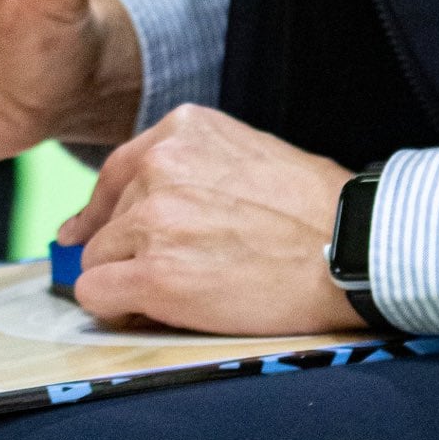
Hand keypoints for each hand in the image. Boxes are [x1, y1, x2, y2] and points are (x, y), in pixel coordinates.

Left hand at [57, 104, 360, 335]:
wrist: (345, 244)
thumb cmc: (311, 205)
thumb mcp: (245, 151)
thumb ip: (192, 165)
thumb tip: (148, 199)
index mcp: (182, 129)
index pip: (117, 171)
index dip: (107, 210)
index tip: (93, 232)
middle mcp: (159, 164)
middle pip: (106, 220)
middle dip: (127, 248)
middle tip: (172, 270)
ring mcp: (152, 219)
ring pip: (97, 260)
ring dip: (125, 279)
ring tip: (177, 291)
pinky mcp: (154, 275)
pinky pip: (97, 296)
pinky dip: (116, 309)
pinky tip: (153, 311)